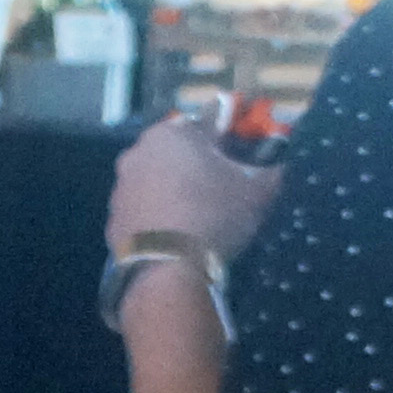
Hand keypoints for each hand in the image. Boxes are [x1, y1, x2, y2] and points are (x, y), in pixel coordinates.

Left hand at [109, 112, 281, 265]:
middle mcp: (136, 154)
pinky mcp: (112, 219)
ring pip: (157, 179)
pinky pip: (143, 207)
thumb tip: (280, 166)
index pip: (206, 123)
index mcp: (169, 134)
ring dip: (175, 187)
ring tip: (199, 210)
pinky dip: (158, 212)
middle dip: (198, 162)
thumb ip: (271, 170)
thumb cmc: (214, 215)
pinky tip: (176, 229)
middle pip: (177, 151)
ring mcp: (119, 188)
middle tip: (221, 183)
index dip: (227, 137)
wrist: (167, 269)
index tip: (240, 152)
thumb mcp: (256, 191)